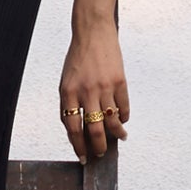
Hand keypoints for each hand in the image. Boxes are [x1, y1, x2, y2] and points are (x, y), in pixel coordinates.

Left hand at [58, 0, 127, 161]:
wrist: (93, 32)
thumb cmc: (78, 59)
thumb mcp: (65, 81)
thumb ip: (69, 104)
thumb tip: (76, 130)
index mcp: (68, 93)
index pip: (72, 128)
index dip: (78, 146)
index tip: (82, 157)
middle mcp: (86, 92)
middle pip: (94, 130)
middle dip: (99, 147)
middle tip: (101, 154)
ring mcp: (104, 87)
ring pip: (112, 121)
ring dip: (117, 134)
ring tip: (120, 138)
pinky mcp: (120, 81)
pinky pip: (124, 107)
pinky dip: (124, 117)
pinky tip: (123, 120)